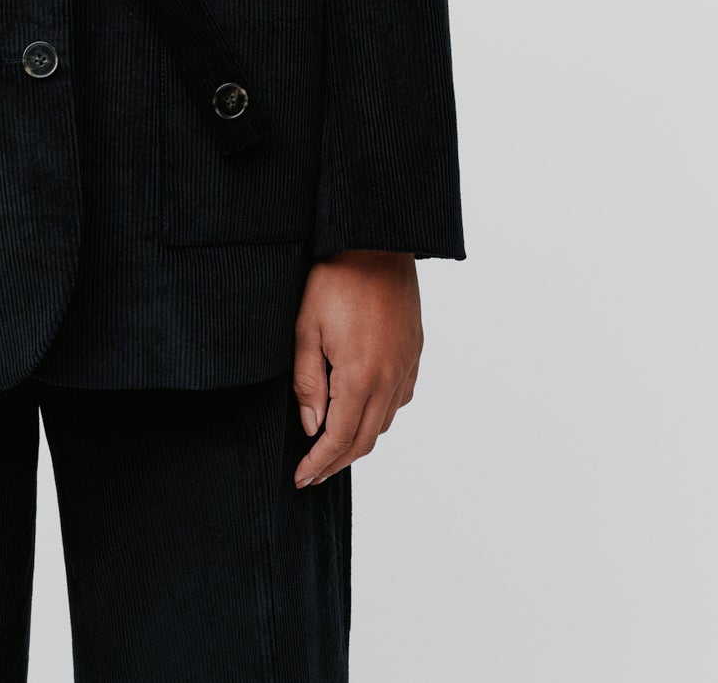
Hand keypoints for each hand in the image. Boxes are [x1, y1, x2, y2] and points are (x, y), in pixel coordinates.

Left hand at [292, 250, 422, 485]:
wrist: (375, 241)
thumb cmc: (335, 279)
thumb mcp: (306, 328)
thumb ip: (309, 383)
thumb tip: (312, 426)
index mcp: (361, 375)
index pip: (341, 438)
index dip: (320, 462)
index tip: (302, 477)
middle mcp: (391, 377)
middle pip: (366, 439)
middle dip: (338, 461)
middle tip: (314, 471)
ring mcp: (407, 365)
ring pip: (386, 421)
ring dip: (360, 439)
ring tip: (334, 444)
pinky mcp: (415, 351)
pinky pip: (401, 397)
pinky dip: (381, 414)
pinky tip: (364, 408)